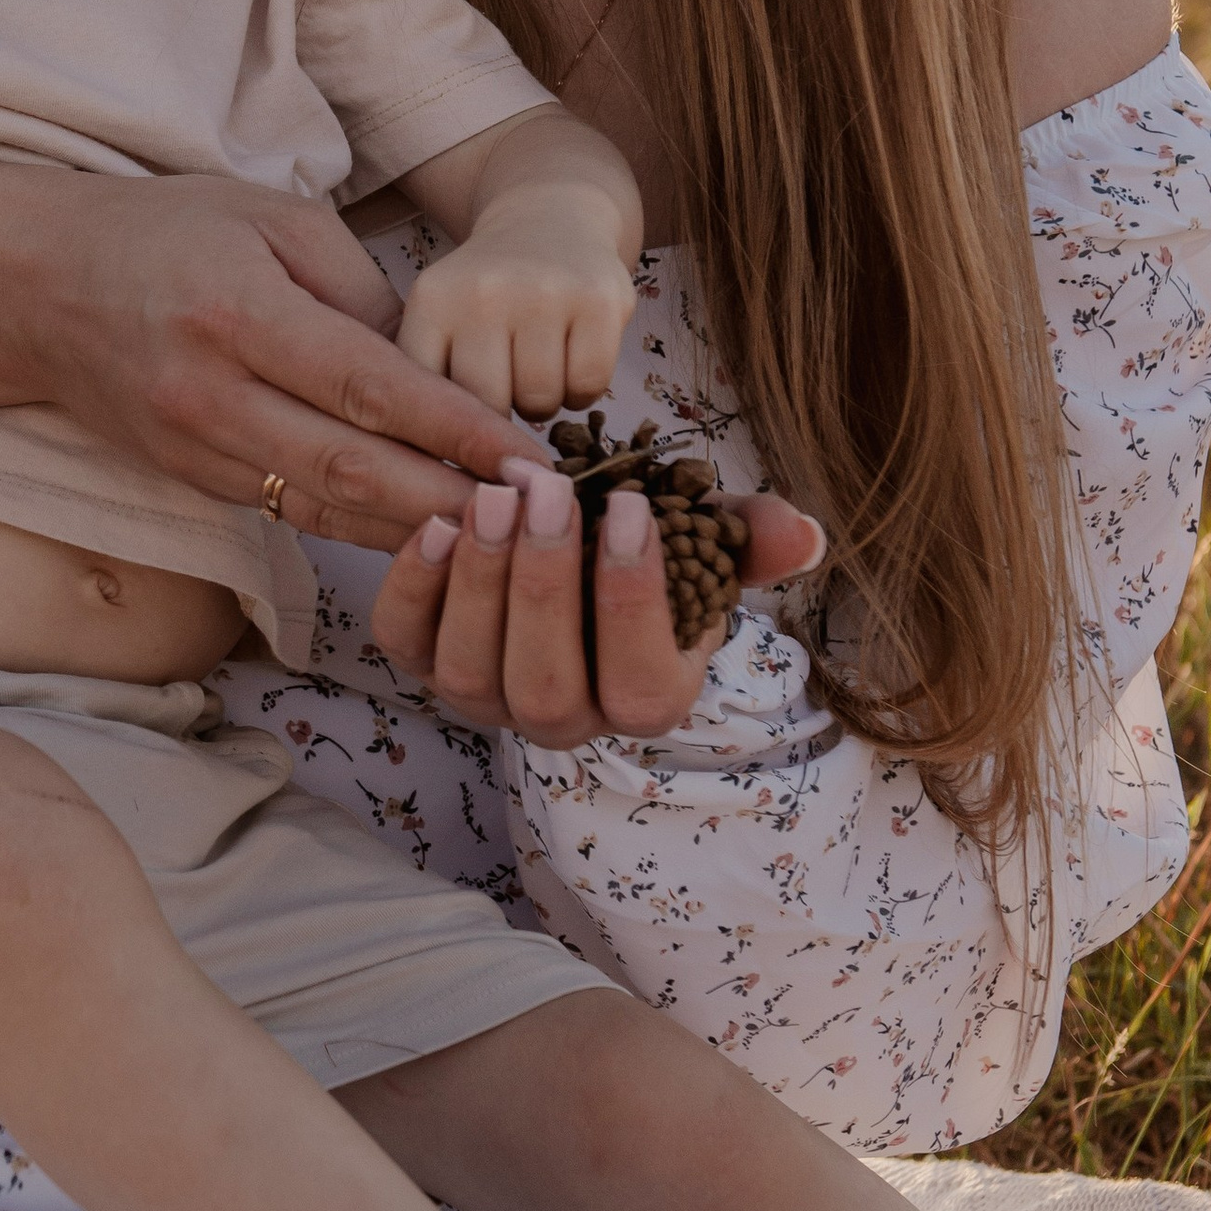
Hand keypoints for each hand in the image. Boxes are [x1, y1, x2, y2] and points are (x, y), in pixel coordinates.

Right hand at [17, 173, 527, 543]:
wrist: (35, 284)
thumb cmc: (164, 232)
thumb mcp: (268, 217)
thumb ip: (356, 289)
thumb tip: (430, 367)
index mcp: (240, 315)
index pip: (368, 388)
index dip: (455, 429)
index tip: (528, 456)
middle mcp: (212, 394)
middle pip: (352, 467)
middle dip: (454, 498)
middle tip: (537, 515)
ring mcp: (194, 447)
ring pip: (322, 505)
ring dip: (415, 528)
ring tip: (500, 537)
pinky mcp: (189, 477)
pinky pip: (289, 509)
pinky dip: (361, 525)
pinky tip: (422, 529)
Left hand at [370, 462, 825, 748]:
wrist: (574, 550)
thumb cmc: (645, 551)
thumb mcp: (705, 540)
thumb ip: (750, 538)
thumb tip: (804, 535)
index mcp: (644, 696)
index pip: (640, 687)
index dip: (631, 605)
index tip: (629, 511)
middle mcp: (562, 718)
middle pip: (545, 688)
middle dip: (542, 586)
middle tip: (545, 492)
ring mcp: (486, 696)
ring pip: (469, 674)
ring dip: (478, 582)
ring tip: (493, 496)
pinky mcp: (425, 659)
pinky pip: (405, 644)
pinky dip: (413, 588)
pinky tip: (438, 522)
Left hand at [395, 208, 638, 423]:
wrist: (549, 219)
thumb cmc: (487, 294)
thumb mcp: (439, 320)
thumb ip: (428, 382)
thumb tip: (437, 473)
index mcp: (432, 301)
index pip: (430, 399)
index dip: (447, 430)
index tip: (457, 440)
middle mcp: (484, 292)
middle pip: (489, 409)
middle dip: (501, 415)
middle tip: (506, 389)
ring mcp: (545, 292)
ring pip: (541, 404)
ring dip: (543, 404)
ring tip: (537, 368)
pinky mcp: (599, 300)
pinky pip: (588, 388)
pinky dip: (582, 391)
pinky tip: (570, 361)